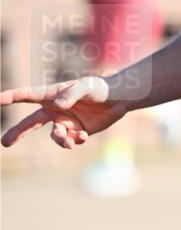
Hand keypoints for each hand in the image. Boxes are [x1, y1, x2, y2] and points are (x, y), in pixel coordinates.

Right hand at [1, 77, 126, 148]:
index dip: (12, 97)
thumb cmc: (100, 88)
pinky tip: (84, 134)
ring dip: (61, 140)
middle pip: (31, 123)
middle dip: (17, 133)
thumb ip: (71, 94)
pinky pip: (71, 141)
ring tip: (72, 139)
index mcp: (53, 95)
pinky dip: (76, 140)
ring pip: (55, 137)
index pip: (28, 96)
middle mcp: (56, 110)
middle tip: (4, 143)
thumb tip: (57, 106)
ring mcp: (66, 122)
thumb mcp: (86, 87)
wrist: (119, 100)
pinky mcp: (77, 131)